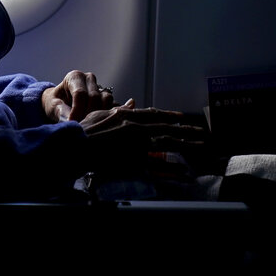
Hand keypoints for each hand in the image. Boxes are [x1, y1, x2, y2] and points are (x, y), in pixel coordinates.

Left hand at [41, 69, 117, 122]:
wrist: (60, 103)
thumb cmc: (54, 103)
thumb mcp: (52, 106)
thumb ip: (60, 111)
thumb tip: (70, 121)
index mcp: (74, 77)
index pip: (80, 93)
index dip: (77, 110)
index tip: (73, 123)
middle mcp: (89, 78)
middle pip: (94, 97)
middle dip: (87, 115)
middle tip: (80, 127)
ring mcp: (99, 86)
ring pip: (106, 100)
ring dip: (98, 115)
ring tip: (87, 125)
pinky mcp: (106, 96)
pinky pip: (112, 105)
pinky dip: (105, 115)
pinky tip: (96, 123)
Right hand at [79, 102, 209, 167]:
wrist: (74, 148)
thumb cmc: (82, 132)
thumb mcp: (100, 114)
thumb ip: (118, 110)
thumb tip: (132, 103)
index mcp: (127, 116)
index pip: (154, 114)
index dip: (169, 116)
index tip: (181, 117)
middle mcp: (135, 128)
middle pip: (166, 128)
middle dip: (185, 130)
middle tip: (201, 131)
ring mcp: (136, 145)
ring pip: (167, 144)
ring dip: (186, 144)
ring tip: (201, 145)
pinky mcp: (134, 162)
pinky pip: (158, 167)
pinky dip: (172, 170)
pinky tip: (184, 172)